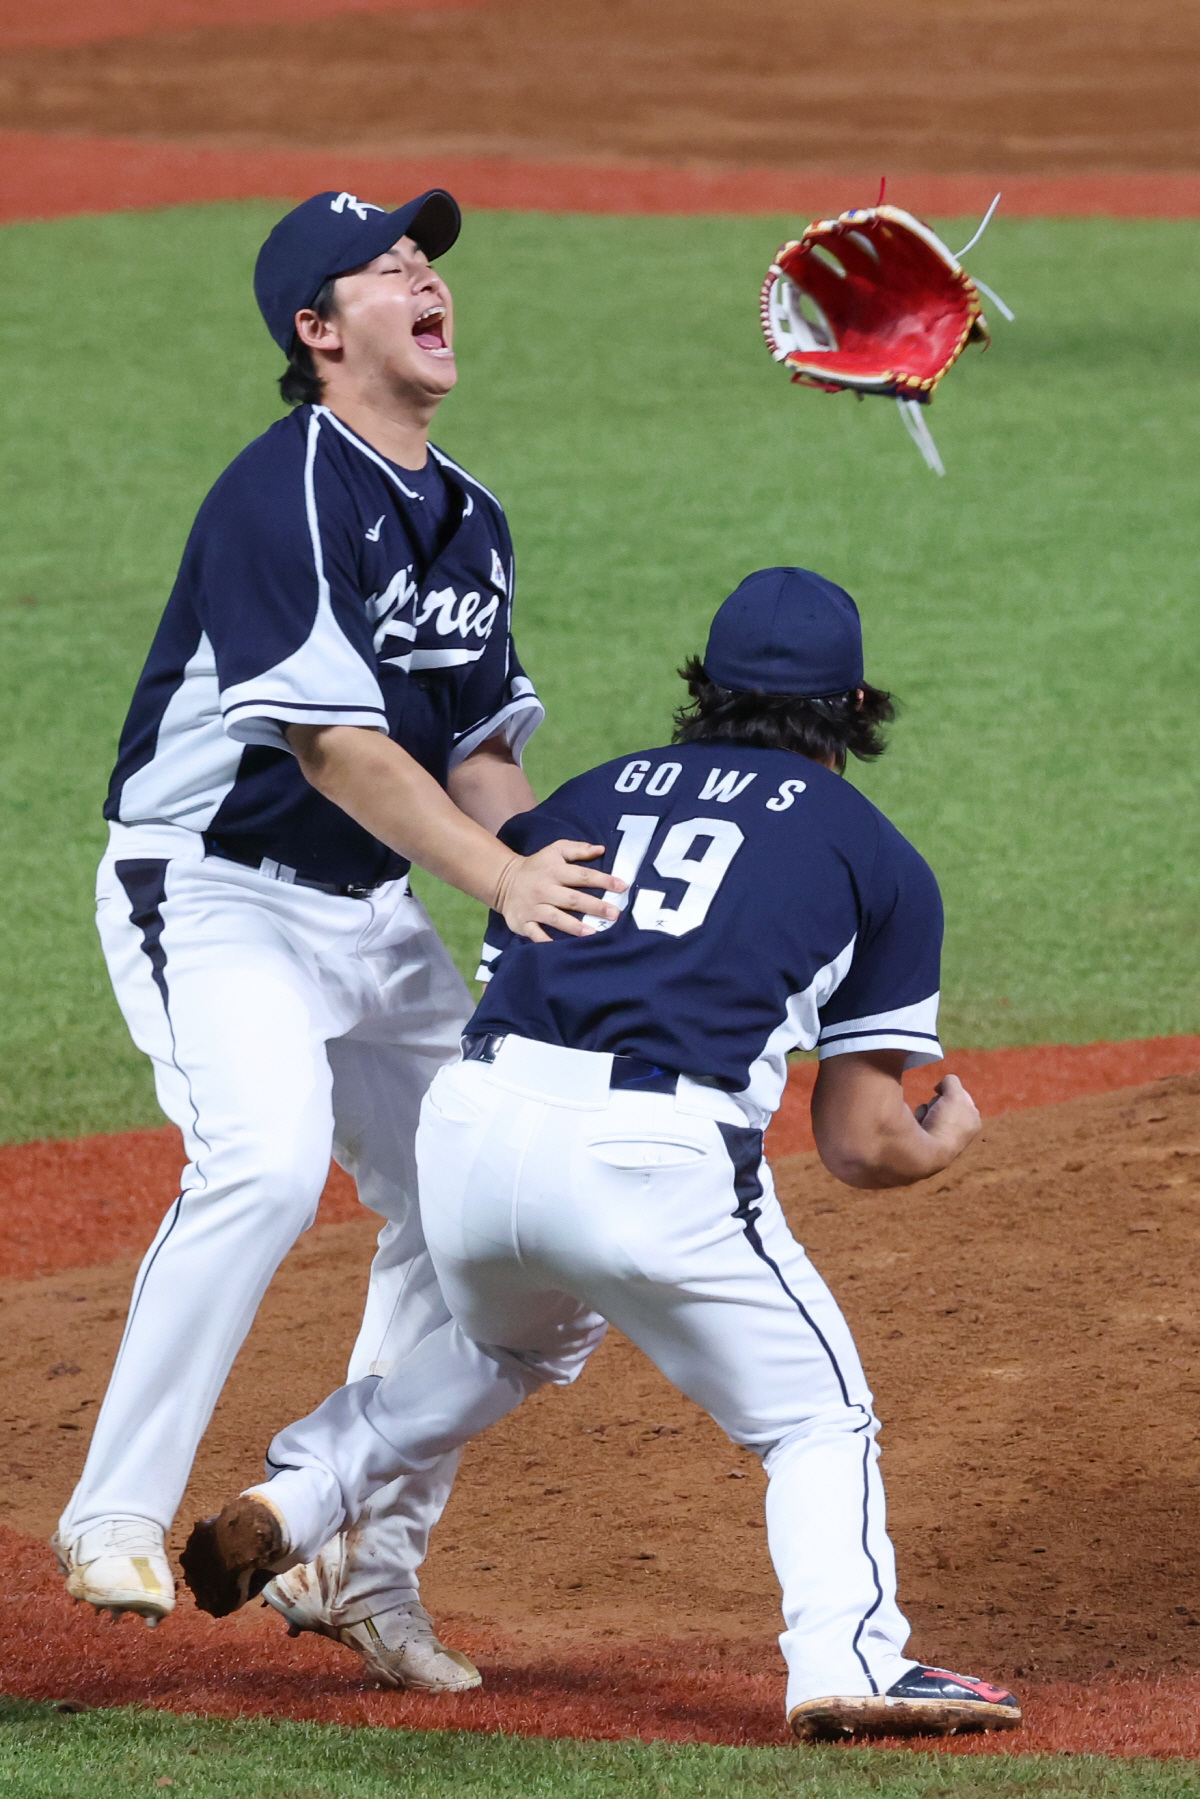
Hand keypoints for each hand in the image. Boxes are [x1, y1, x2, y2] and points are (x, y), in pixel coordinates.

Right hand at [493, 840, 624, 942]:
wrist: (504, 880)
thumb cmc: (537, 866)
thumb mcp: (555, 850)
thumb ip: (578, 849)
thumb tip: (601, 849)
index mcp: (555, 871)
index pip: (582, 875)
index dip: (603, 880)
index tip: (623, 887)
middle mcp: (544, 889)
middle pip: (572, 899)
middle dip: (594, 906)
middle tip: (614, 914)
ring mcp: (533, 907)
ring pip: (555, 917)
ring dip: (574, 926)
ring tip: (592, 933)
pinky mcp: (523, 922)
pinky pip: (535, 933)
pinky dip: (545, 941)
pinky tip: (559, 948)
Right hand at [913, 1075, 980, 1158]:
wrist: (929, 1151)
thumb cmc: (947, 1123)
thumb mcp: (955, 1094)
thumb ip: (951, 1081)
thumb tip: (942, 1084)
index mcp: (974, 1120)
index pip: (962, 1095)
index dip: (951, 1090)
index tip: (943, 1092)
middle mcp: (960, 1129)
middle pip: (945, 1101)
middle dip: (937, 1101)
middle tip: (937, 1107)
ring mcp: (942, 1135)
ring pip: (931, 1109)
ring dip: (927, 1109)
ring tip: (927, 1119)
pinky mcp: (926, 1139)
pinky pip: (921, 1119)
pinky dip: (919, 1118)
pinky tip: (920, 1126)